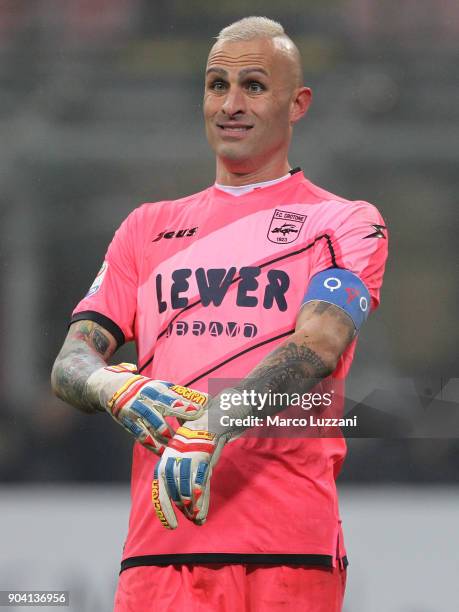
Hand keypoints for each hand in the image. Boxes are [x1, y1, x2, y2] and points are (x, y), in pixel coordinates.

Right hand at [86, 363, 207, 453]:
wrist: (114, 389)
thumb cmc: (146, 390)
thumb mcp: (161, 388)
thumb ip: (181, 397)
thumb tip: (206, 404)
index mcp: (158, 388)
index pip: (176, 395)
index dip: (189, 403)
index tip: (203, 409)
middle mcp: (148, 398)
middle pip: (166, 408)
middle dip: (181, 416)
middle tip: (195, 427)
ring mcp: (137, 411)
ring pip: (155, 426)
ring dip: (169, 437)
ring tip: (182, 447)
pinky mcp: (128, 423)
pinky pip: (142, 437)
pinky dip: (154, 446)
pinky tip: (164, 454)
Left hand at [152, 424, 228, 528]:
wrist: (202, 426)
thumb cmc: (189, 447)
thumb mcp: (177, 462)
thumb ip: (178, 482)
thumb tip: (184, 506)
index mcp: (162, 468)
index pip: (160, 496)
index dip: (166, 513)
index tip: (172, 526)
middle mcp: (171, 467)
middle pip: (177, 497)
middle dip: (184, 510)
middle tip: (192, 518)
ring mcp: (186, 465)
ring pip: (188, 495)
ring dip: (193, 510)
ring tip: (197, 519)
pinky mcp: (200, 463)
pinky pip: (200, 489)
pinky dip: (202, 505)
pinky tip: (202, 515)